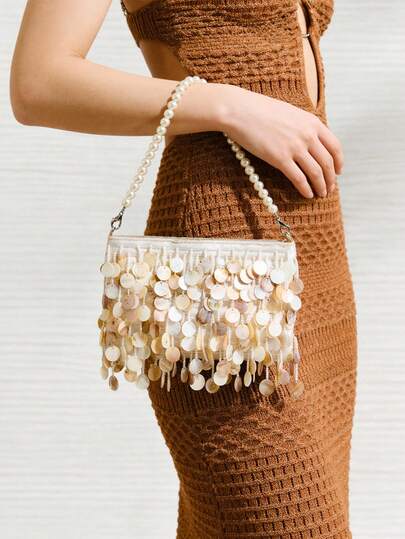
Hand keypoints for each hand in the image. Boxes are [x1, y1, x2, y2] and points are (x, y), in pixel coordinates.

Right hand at [219, 84, 343, 197]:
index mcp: (312, 122)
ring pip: (316, 173)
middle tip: (329, 189)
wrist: (240, 110)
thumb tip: (309, 142)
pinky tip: (307, 195)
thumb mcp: (290, 113)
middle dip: (330, 179)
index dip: (339, 162)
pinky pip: (298, 179)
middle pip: (327, 162)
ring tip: (320, 194)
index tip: (338, 172)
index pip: (335, 146)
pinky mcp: (280, 159)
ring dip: (320, 186)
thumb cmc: (261, 110)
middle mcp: (307, 135)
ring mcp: (294, 147)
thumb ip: (303, 127)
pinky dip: (305, 189)